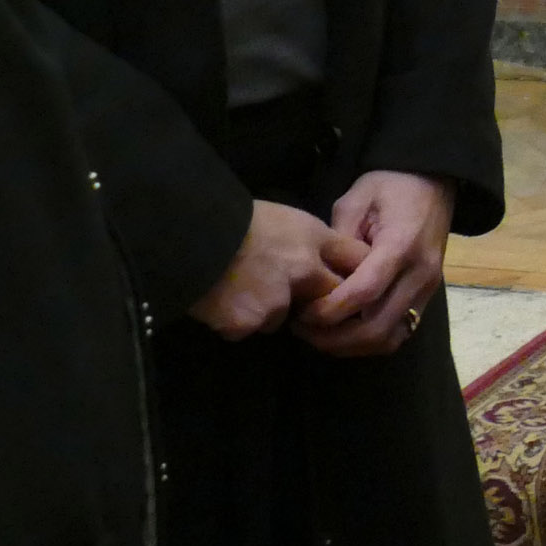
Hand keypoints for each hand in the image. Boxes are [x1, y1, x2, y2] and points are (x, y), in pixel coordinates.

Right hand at [190, 199, 364, 339]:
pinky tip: (220, 299)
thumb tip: (317, 263)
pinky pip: (248, 328)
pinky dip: (236, 320)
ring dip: (267, 310)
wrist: (188, 235)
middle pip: (329, 299)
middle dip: (318, 303)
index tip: (354, 283)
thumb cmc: (231, 217)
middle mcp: (303, 272)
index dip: (357, 273)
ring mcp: (277, 301)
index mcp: (312, 238)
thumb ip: (305, 242)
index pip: (354, 259)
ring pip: (281, 317)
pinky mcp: (249, 323)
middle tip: (293, 296)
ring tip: (239, 286)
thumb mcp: (280, 216)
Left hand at [298, 170, 456, 358]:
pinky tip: (346, 332)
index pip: (363, 293)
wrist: (434, 181)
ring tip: (321, 336)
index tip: (301, 312)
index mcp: (401, 245)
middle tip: (304, 330)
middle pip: (376, 327)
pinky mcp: (427, 296)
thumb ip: (338, 240)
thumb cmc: (391, 185)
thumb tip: (320, 279)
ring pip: (390, 339)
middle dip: (335, 338)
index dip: (329, 310)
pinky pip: (399, 332)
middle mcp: (419, 274)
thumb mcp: (355, 200)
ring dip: (353, 346)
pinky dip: (371, 341)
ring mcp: (427, 289)